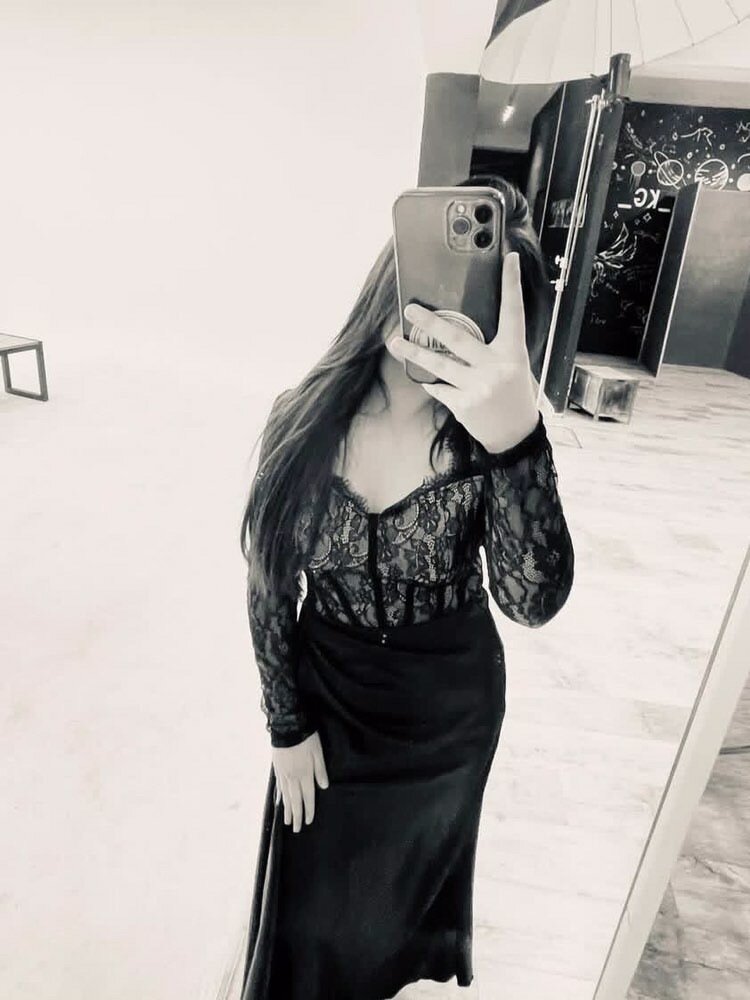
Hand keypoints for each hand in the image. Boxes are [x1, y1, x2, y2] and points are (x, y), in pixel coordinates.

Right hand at [271, 730, 328, 832]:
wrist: (287, 726)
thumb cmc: (306, 738)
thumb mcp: (318, 752)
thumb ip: (321, 770)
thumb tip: (324, 787)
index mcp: (305, 773)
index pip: (308, 797)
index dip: (308, 810)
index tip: (308, 821)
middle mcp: (293, 777)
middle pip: (295, 800)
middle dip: (297, 816)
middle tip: (296, 829)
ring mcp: (284, 774)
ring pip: (286, 796)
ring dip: (287, 810)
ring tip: (287, 821)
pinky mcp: (277, 769)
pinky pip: (279, 787)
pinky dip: (280, 797)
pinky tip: (280, 802)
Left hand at [390, 252, 542, 452]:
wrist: (514, 435)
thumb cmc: (513, 394)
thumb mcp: (513, 365)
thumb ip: (494, 347)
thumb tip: (463, 324)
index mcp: (514, 352)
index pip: (513, 312)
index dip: (511, 285)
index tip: (508, 259)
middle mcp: (496, 367)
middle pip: (458, 337)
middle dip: (430, 322)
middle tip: (410, 309)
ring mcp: (478, 387)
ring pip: (439, 364)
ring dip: (414, 353)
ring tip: (395, 342)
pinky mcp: (463, 405)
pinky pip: (439, 387)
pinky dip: (431, 382)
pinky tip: (425, 378)